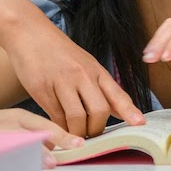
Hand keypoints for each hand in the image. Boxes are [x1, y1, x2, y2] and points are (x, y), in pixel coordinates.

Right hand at [0, 107, 84, 168]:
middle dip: (39, 151)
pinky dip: (3, 169)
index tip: (78, 144)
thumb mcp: (20, 122)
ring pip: (9, 149)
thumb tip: (63, 149)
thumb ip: (40, 134)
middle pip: (26, 137)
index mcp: (20, 117)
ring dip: (23, 161)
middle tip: (52, 163)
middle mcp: (6, 125)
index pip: (45, 125)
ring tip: (34, 170)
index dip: (62, 135)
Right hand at [6, 20, 144, 137]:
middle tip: (92, 137)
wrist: (30, 33)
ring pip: (76, 117)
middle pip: (99, 110)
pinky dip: (59, 128)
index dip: (129, 110)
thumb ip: (102, 88)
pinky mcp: (41, 89)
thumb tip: (121, 111)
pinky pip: (55, 116)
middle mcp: (82, 75)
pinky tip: (59, 130)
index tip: (140, 124)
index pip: (117, 94)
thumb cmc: (61, 53)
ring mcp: (61, 82)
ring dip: (78, 133)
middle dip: (97, 129)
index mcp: (97, 70)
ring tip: (76, 137)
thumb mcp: (86, 65)